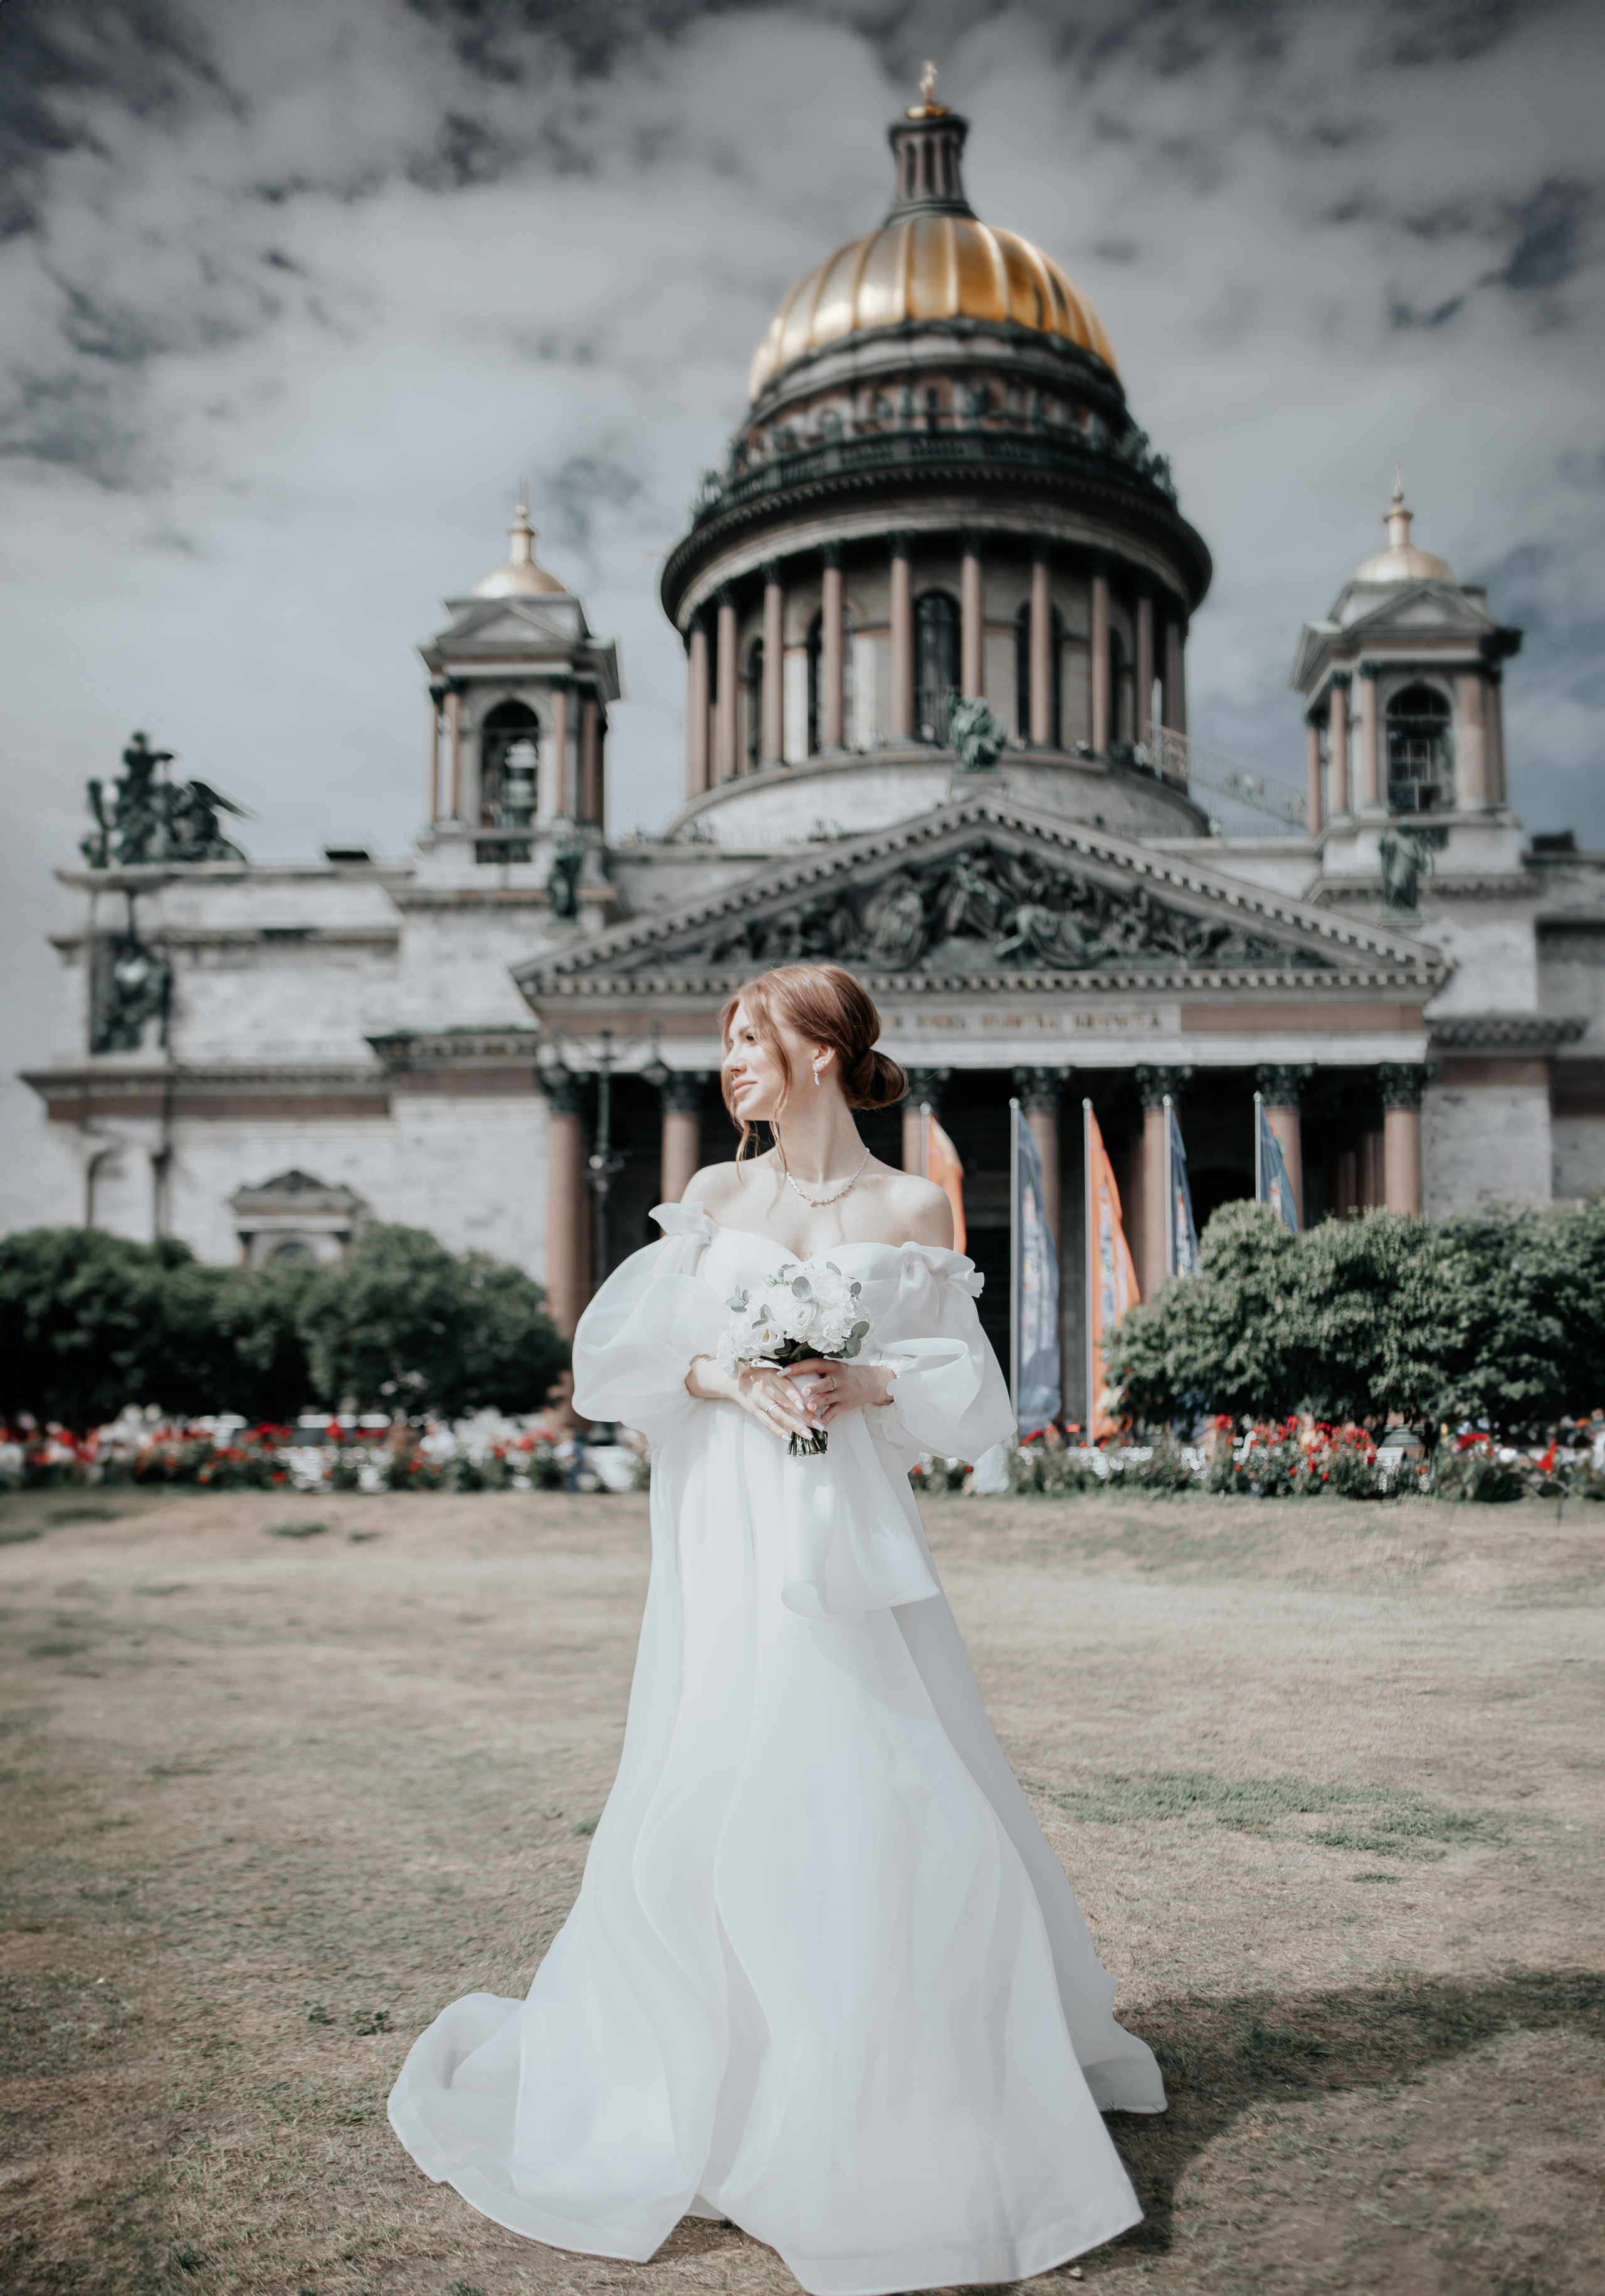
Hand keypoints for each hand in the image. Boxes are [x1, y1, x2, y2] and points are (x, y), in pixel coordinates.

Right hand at [685, 1355, 820, 1444]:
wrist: (736, 1381)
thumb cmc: (762, 1376)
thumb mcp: (774, 1372)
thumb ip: (789, 1380)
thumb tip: (812, 1391)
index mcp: (773, 1376)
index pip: (787, 1387)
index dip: (798, 1397)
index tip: (812, 1406)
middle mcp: (766, 1389)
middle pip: (787, 1404)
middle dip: (805, 1415)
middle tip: (819, 1424)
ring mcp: (759, 1401)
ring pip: (779, 1415)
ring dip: (794, 1426)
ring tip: (808, 1434)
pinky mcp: (753, 1411)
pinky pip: (766, 1422)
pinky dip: (777, 1431)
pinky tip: (788, 1438)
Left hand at [782, 1357, 893, 1428]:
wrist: (872, 1382)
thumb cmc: (847, 1374)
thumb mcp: (835, 1367)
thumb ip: (818, 1370)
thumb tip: (791, 1371)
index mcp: (832, 1366)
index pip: (814, 1364)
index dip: (798, 1367)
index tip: (782, 1372)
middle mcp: (838, 1378)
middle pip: (825, 1382)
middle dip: (814, 1387)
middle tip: (803, 1391)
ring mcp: (842, 1392)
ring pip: (829, 1398)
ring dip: (819, 1403)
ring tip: (809, 1408)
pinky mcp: (845, 1405)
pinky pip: (834, 1413)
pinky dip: (826, 1420)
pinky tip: (818, 1426)